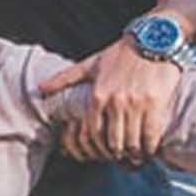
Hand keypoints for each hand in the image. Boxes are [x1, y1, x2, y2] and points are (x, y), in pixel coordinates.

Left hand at [39, 32, 182, 162]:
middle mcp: (115, 101)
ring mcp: (136, 104)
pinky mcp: (155, 104)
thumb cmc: (122, 52)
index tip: (104, 151)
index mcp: (98, 95)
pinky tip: (149, 149)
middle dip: (116, 153)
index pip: (93, 133)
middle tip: (121, 158)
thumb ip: (66, 78)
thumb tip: (41, 89)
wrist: (155, 38)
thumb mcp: (91, 63)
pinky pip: (151, 136)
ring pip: (132, 142)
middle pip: (113, 142)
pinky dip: (149, 147)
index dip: (98, 147)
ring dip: (133, 154)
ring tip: (135, 156)